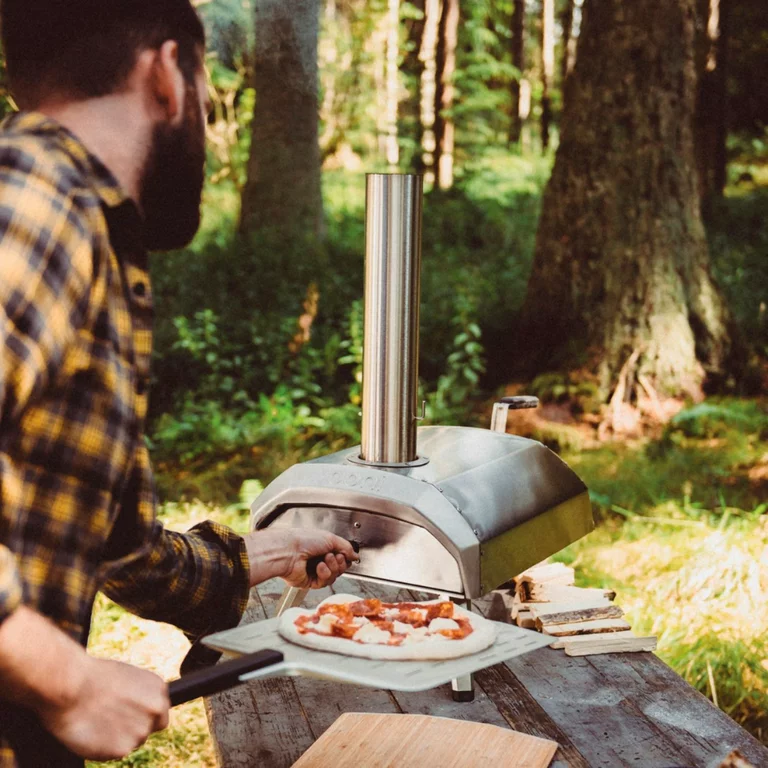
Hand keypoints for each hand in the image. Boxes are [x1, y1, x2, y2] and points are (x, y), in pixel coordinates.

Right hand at [35, 656, 169, 760]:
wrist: (71, 686)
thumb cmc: (92, 677)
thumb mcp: (126, 677)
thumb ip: (140, 695)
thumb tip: (139, 708)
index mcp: (158, 688)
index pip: (160, 713)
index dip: (144, 716)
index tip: (129, 717)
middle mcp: (155, 709)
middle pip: (148, 730)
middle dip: (133, 729)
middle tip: (111, 722)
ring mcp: (141, 730)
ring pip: (131, 744)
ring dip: (117, 739)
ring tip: (97, 722)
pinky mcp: (123, 749)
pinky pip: (113, 754)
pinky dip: (102, 748)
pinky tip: (91, 732)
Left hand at [243, 528, 357, 588]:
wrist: (289, 551)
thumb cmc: (304, 540)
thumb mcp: (331, 538)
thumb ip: (346, 547)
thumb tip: (355, 555)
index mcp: (322, 547)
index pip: (341, 556)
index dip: (345, 557)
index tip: (346, 554)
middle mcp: (318, 559)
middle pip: (339, 568)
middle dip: (340, 563)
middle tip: (335, 556)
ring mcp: (314, 571)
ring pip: (333, 576)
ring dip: (332, 568)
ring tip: (325, 560)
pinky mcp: (309, 582)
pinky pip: (324, 583)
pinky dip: (324, 574)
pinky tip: (319, 567)